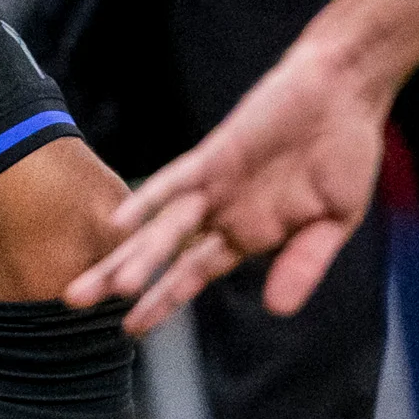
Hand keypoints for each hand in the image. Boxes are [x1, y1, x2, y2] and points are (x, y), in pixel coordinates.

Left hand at [64, 42, 393, 331]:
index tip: (130, 329)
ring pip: (164, 227)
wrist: (345, 89)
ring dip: (134, 256)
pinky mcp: (218, 153)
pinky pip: (178, 181)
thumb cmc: (346, 152)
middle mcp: (223, 211)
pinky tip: (121, 224)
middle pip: (163, 254)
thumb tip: (279, 310)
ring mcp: (217, 183)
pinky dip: (151, 202)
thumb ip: (306, 263)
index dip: (163, 300)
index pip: (194, 274)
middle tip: (73, 302)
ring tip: (100, 286)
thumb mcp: (336, 220)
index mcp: (250, 233)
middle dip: (122, 279)